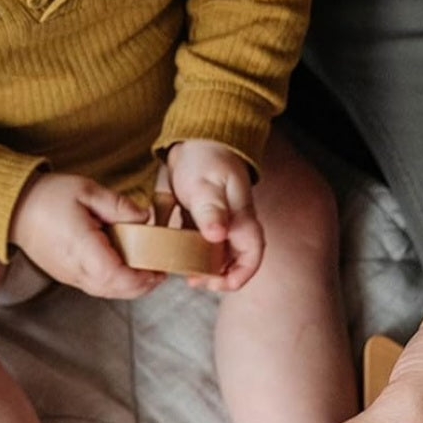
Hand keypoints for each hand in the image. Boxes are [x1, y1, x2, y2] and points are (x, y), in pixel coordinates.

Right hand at [9, 173, 164, 297]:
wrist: (13, 207)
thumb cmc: (48, 196)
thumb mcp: (87, 190)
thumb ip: (118, 205)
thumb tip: (144, 217)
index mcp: (82, 248)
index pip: (118, 276)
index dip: (142, 278)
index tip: (159, 268)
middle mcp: (75, 268)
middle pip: (115, 290)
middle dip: (142, 285)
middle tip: (160, 271)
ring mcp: (69, 275)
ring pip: (106, 292)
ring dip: (129, 286)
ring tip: (147, 270)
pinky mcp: (66, 275)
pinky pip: (95, 286)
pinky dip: (114, 283)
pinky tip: (124, 268)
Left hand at [165, 139, 263, 290]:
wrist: (197, 138)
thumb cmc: (207, 157)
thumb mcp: (206, 183)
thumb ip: (211, 210)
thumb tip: (217, 236)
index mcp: (240, 219)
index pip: (251, 257)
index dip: (239, 276)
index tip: (217, 284)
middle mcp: (231, 225)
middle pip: (232, 262)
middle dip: (215, 277)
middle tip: (192, 280)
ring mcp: (215, 223)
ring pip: (213, 255)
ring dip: (200, 267)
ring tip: (180, 271)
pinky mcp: (200, 219)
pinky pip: (196, 242)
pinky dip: (186, 251)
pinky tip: (170, 252)